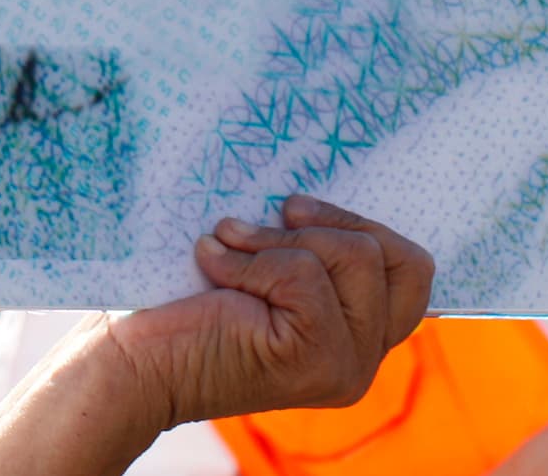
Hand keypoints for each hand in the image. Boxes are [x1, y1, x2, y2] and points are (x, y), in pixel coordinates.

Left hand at [96, 196, 435, 427]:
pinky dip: (250, 258)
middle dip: (327, 222)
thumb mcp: (267, 268)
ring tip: (229, 245)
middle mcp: (364, 363)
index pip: (412, 270)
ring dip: (278, 239)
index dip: (364, 224)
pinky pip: (304, 272)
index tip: (299, 211)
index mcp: (358, 339)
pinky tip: (213, 264)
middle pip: (393, 255)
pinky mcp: (317, 360)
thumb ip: (313, 249)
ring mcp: (347, 367)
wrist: (135, 361)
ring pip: (354, 256)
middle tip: (274, 218)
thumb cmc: (188, 303)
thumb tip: (329, 179)